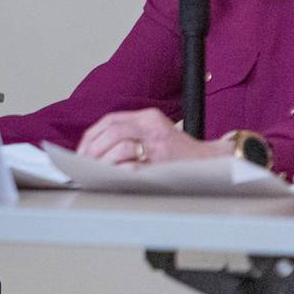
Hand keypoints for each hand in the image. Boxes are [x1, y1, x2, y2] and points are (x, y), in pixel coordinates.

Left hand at [76, 108, 230, 164]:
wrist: (211, 163)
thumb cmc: (179, 153)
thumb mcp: (153, 135)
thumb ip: (128, 136)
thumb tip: (93, 151)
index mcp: (148, 117)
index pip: (110, 120)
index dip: (92, 136)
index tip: (82, 151)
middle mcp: (153, 125)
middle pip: (112, 131)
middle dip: (94, 148)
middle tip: (85, 163)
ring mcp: (159, 143)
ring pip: (121, 144)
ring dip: (104, 159)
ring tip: (97, 170)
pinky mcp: (164, 160)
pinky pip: (135, 164)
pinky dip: (120, 170)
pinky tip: (113, 176)